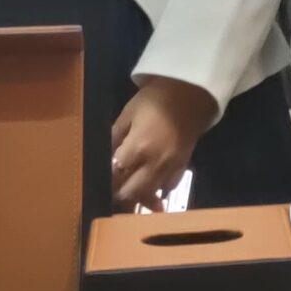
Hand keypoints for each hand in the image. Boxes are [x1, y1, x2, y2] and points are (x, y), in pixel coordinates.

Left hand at [110, 76, 217, 208]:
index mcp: (138, 147)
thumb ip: (115, 137)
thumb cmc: (155, 99)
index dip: (106, 179)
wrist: (190, 93)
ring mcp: (170, 167)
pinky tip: (153, 187)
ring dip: (138, 196)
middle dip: (119, 194)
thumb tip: (105, 156)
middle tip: (111, 191)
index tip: (100, 180)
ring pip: (151, 194)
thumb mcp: (128, 113)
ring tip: (130, 195)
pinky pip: (169, 186)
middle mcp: (154, 163)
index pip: (116, 174)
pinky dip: (158, 189)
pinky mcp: (183, 166)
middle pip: (132, 192)